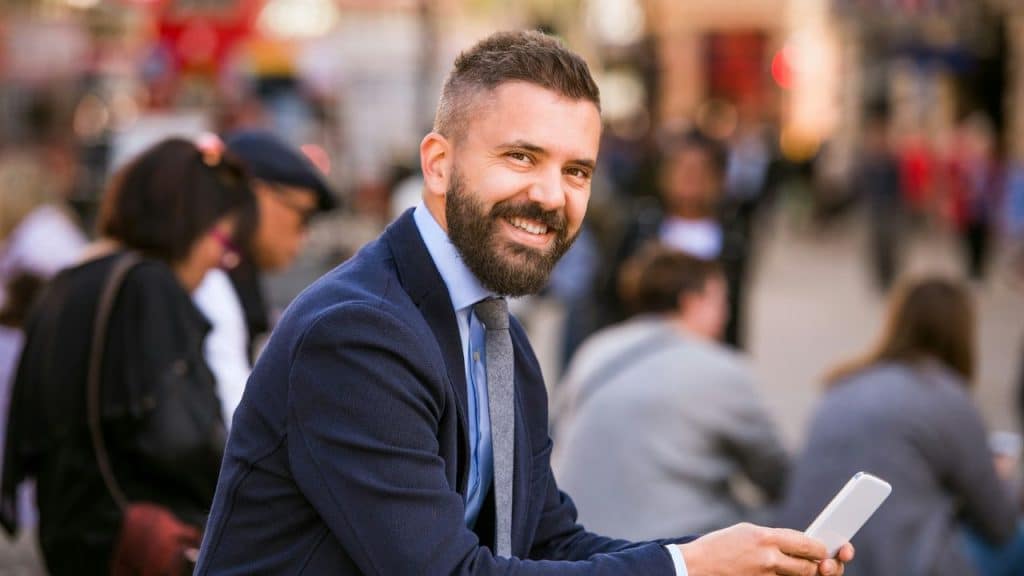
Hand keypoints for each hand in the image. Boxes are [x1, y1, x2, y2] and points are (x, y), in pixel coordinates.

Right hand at [677, 523, 854, 575]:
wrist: (694, 567)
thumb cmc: (718, 546)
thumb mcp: (746, 532)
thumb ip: (773, 538)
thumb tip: (799, 544)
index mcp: (765, 538)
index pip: (808, 544)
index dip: (821, 548)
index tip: (826, 548)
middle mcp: (768, 559)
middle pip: (810, 567)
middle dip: (821, 566)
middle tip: (826, 564)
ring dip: (808, 575)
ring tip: (811, 569)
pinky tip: (792, 575)